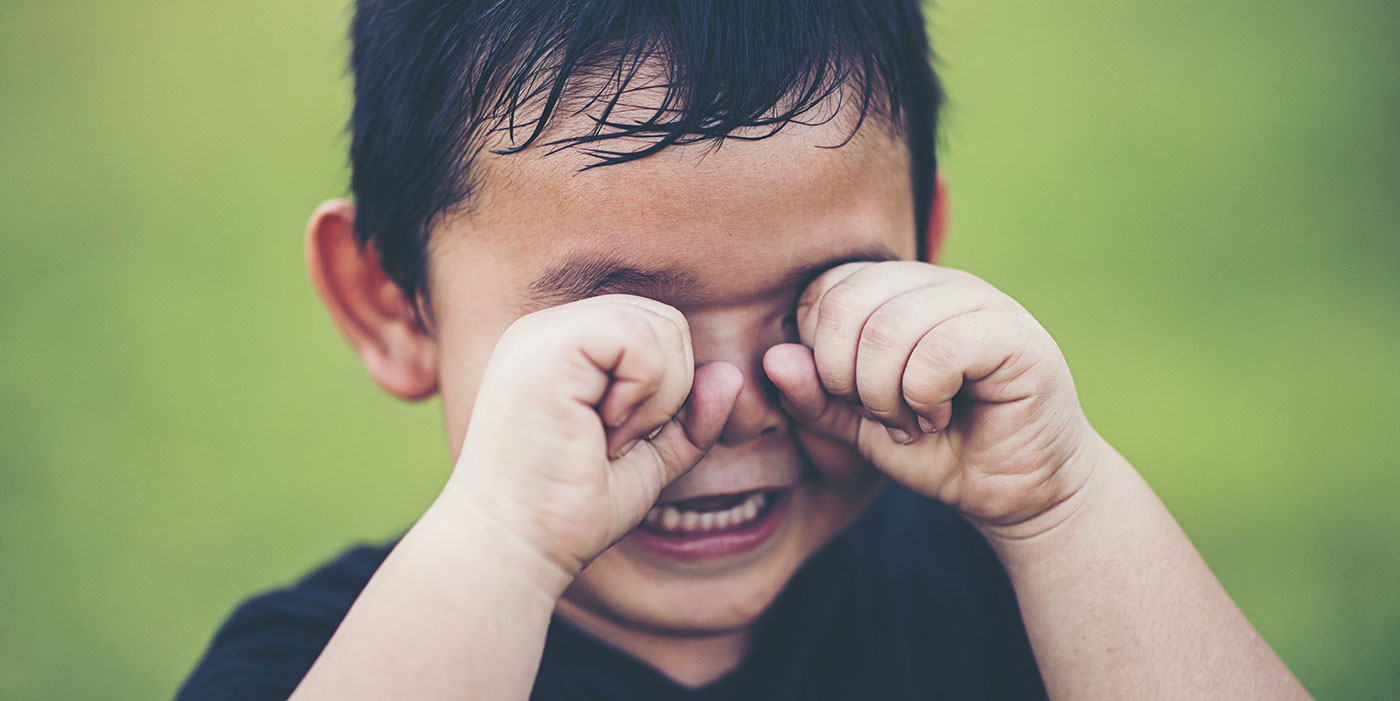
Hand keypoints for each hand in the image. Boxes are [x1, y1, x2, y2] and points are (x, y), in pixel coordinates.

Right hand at [444, 295, 743, 581]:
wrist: (517, 544)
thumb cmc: (570, 508)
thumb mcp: (649, 459)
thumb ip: (691, 418)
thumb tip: (729, 374)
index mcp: (566, 347)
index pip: (655, 331)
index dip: (669, 389)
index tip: (623, 443)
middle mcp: (551, 329)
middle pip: (665, 321)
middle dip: (670, 390)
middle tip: (618, 442)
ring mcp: (546, 332)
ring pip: (658, 326)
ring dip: (657, 396)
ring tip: (607, 439)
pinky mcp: (548, 345)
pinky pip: (639, 339)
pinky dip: (643, 393)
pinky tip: (601, 429)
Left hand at [764, 262, 1100, 533]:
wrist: (1017, 493)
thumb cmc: (937, 452)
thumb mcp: (858, 430)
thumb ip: (814, 398)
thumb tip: (773, 358)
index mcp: (897, 290)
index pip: (825, 290)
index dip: (819, 355)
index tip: (850, 400)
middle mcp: (937, 283)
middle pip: (847, 303)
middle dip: (844, 377)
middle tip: (879, 415)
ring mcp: (979, 300)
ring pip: (889, 327)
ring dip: (885, 395)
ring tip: (911, 420)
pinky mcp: (1014, 334)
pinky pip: (938, 350)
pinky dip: (923, 398)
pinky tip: (940, 416)